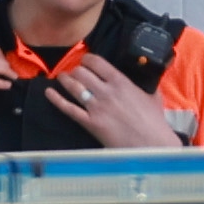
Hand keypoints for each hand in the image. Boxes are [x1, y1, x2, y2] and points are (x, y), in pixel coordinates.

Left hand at [46, 50, 175, 149]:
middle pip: (81, 72)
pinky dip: (56, 99)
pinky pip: (68, 109)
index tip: (85, 61)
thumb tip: (143, 78)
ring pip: (73, 87)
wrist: (150, 144)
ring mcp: (96, 107)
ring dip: (65, 80)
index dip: (87, 59)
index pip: (96, 62)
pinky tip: (49, 92)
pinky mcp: (90, 123)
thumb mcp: (152, 95)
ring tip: (61, 78)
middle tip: (74, 73)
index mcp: (121, 82)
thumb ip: (142, 85)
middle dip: (76, 70)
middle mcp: (106, 91)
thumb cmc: (154, 122)